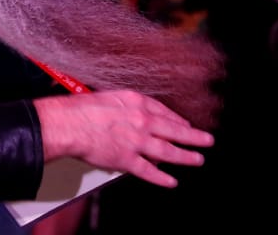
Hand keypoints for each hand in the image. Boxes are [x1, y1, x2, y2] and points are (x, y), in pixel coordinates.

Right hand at [33, 90, 213, 187]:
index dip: (177, 121)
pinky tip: (172, 181)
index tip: (186, 125)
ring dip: (186, 156)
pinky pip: (149, 171)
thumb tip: (139, 118)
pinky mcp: (127, 159)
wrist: (70, 122)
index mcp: (137, 102)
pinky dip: (162, 177)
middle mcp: (142, 121)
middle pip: (174, 130)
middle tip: (207, 140)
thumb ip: (129, 108)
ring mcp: (137, 141)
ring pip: (168, 151)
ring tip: (198, 159)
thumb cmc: (84, 108)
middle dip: (194, 136)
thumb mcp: (112, 97)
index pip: (164, 112)